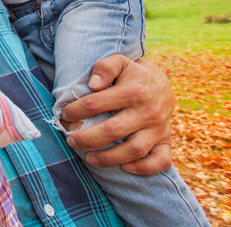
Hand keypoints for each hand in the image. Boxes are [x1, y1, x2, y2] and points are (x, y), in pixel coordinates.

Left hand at [61, 55, 173, 174]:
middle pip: (113, 130)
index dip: (76, 110)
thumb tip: (93, 85)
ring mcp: (158, 128)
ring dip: (109, 157)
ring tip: (88, 158)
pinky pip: (161, 161)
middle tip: (70, 140)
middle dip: (87, 138)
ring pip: (134, 150)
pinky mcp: (166, 141)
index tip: (64, 114)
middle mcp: (148, 112)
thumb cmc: (132, 74)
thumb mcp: (119, 61)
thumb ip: (104, 68)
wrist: (161, 84)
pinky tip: (125, 167)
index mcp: (133, 91)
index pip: (97, 103)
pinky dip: (144, 168)